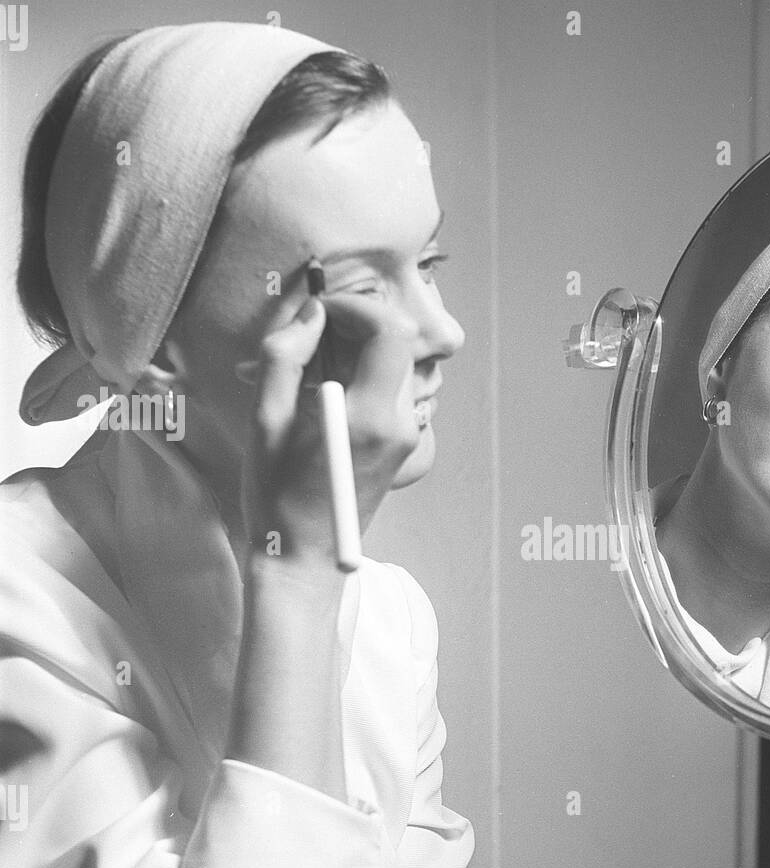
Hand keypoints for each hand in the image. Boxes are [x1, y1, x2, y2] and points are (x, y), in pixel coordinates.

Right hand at [241, 292, 421, 560]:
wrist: (302, 560)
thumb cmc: (276, 496)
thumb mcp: (265, 420)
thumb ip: (286, 357)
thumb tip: (311, 314)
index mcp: (370, 416)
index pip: (389, 331)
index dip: (355, 307)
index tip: (318, 310)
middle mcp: (399, 424)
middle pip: (396, 345)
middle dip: (353, 326)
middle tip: (306, 334)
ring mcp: (405, 438)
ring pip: (391, 367)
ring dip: (351, 352)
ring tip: (300, 370)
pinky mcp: (400, 447)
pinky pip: (386, 393)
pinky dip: (357, 378)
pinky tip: (316, 397)